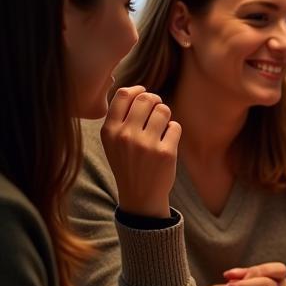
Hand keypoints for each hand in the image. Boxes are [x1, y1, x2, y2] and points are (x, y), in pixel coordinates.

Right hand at [101, 85, 179, 217]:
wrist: (140, 195)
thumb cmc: (127, 163)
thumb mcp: (112, 141)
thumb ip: (120, 117)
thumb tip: (139, 91)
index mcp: (110, 130)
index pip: (123, 94)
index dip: (137, 90)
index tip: (144, 93)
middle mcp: (126, 135)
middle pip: (146, 98)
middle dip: (155, 100)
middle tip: (157, 108)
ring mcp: (146, 144)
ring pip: (163, 110)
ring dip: (166, 114)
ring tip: (162, 125)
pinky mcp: (166, 153)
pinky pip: (175, 126)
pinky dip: (174, 130)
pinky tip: (167, 140)